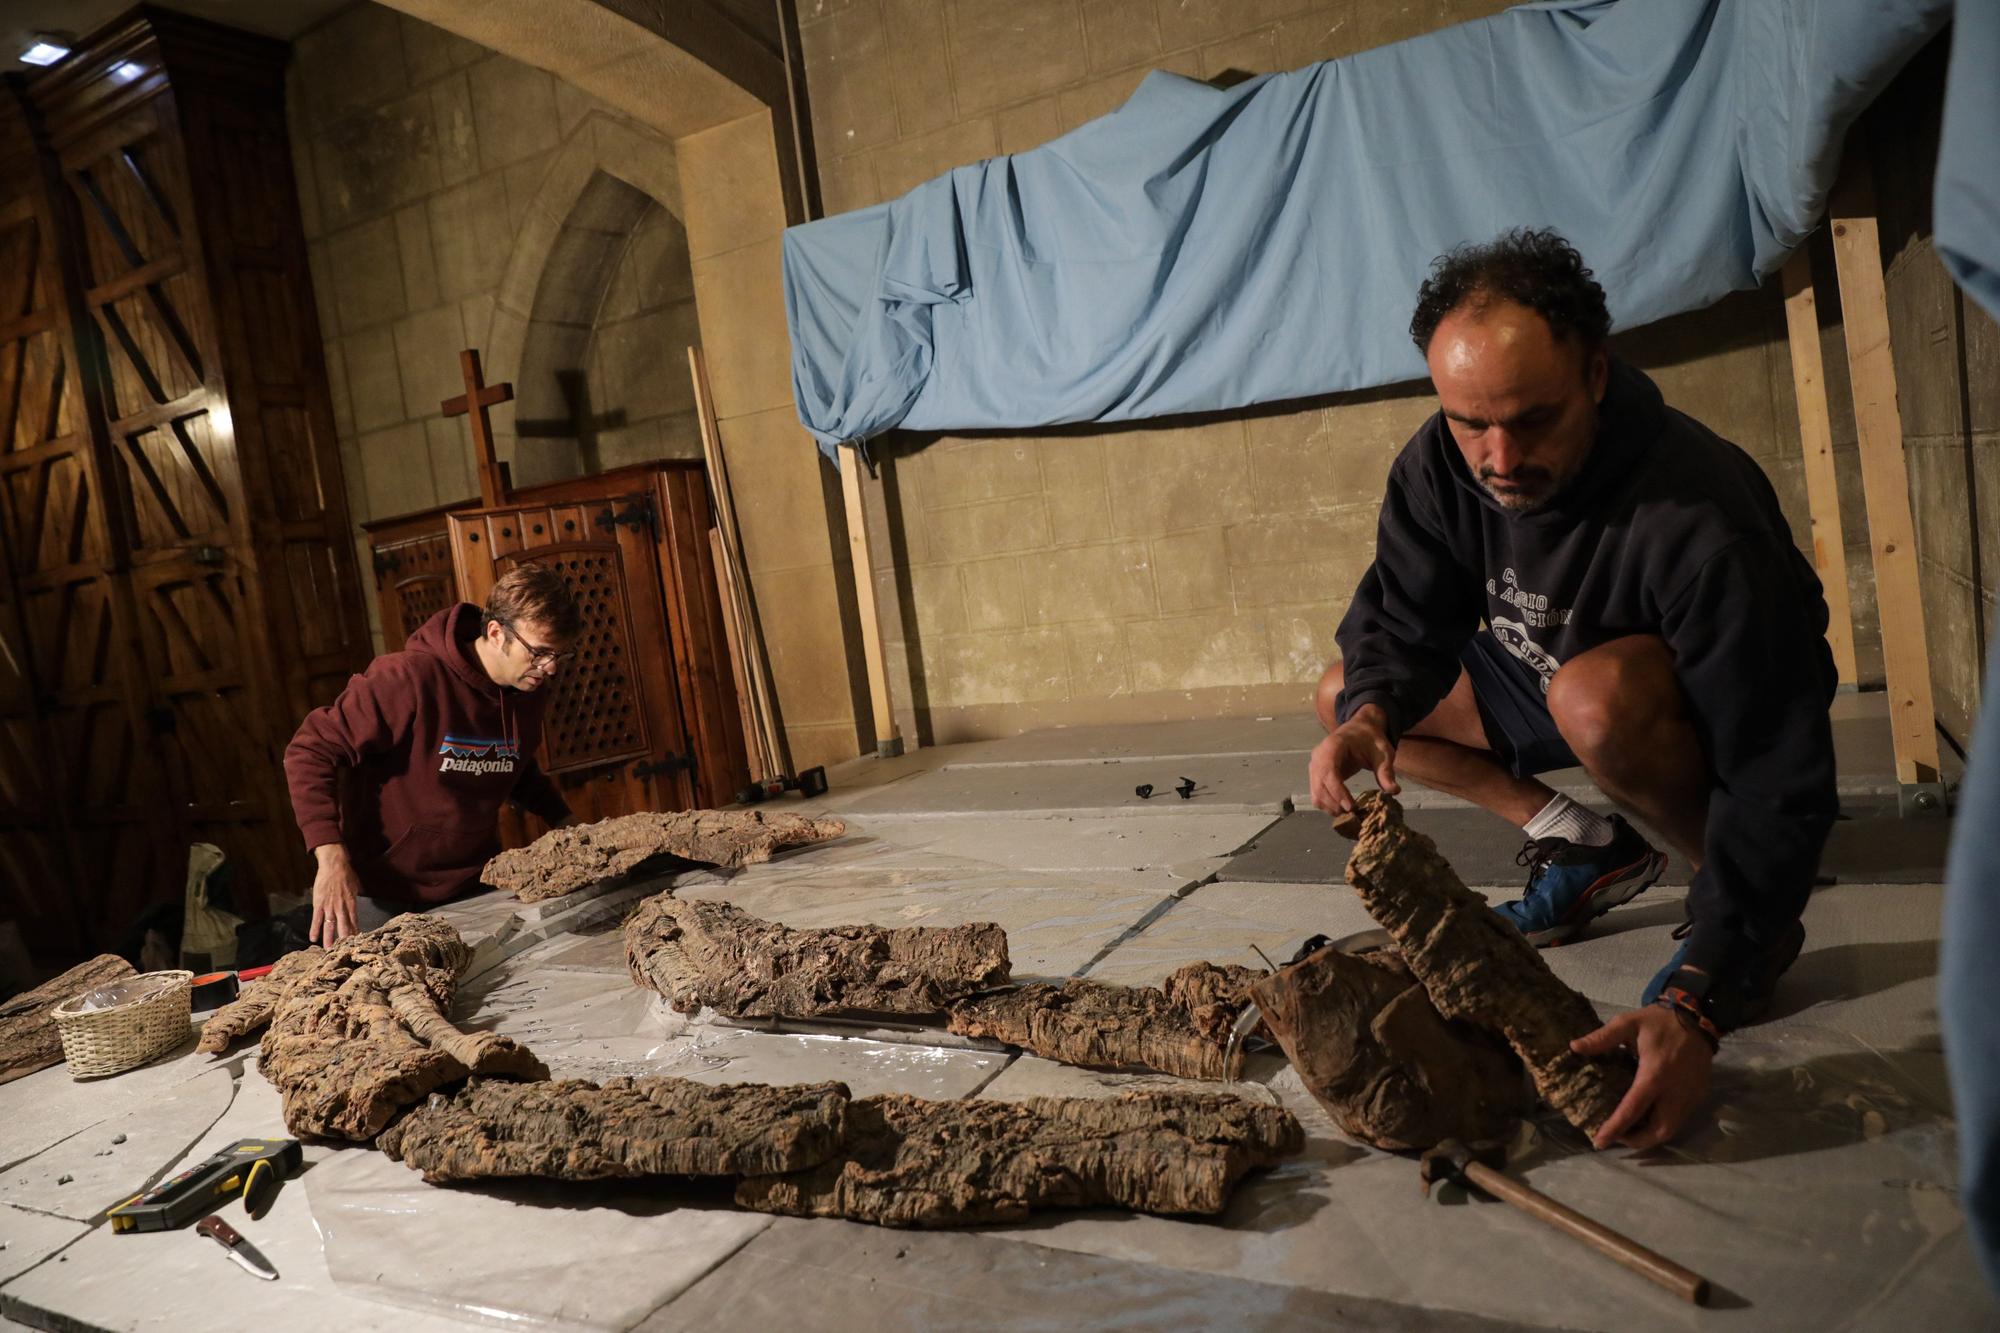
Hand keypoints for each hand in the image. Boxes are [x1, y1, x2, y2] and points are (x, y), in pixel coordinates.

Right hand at [310, 844, 361, 945]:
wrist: (334, 865)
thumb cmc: (346, 874)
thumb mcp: (355, 887)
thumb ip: (354, 898)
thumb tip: (356, 905)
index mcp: (351, 903)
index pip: (354, 921)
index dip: (355, 932)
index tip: (356, 942)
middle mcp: (341, 907)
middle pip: (343, 926)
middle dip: (343, 939)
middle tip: (343, 951)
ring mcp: (329, 906)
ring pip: (329, 925)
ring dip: (329, 938)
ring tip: (329, 950)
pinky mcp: (319, 904)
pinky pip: (316, 919)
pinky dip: (315, 929)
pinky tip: (313, 939)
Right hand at [1308, 705, 1400, 815]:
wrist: (1359, 730)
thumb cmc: (1370, 739)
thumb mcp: (1382, 752)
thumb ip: (1386, 771)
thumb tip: (1394, 791)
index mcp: (1332, 746)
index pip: (1329, 771)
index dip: (1337, 791)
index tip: (1351, 807)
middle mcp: (1318, 756)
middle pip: (1319, 785)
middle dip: (1335, 803)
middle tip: (1354, 815)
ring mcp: (1315, 766)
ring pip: (1316, 793)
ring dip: (1330, 807)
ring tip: (1350, 814)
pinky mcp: (1316, 775)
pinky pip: (1317, 794)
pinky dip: (1328, 805)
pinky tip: (1343, 809)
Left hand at [1571, 1005, 1713, 1149]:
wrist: (1699, 1018)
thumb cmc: (1660, 1022)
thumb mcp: (1628, 1023)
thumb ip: (1602, 1038)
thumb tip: (1574, 1047)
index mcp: (1654, 1075)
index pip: (1633, 1109)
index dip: (1615, 1128)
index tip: (1600, 1141)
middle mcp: (1675, 1093)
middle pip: (1658, 1131)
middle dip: (1636, 1141)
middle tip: (1615, 1137)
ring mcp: (1690, 1097)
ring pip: (1671, 1129)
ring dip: (1650, 1135)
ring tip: (1628, 1130)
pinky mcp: (1698, 1096)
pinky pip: (1679, 1120)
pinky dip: (1662, 1125)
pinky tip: (1647, 1117)